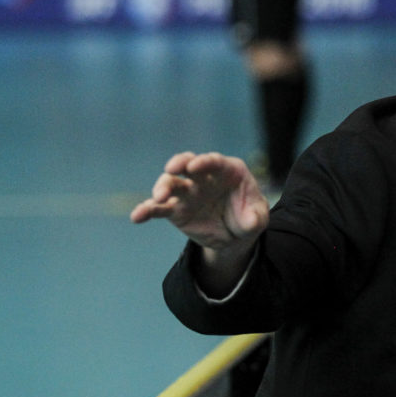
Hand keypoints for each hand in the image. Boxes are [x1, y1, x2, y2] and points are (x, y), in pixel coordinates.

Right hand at [130, 151, 267, 251]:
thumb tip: (249, 221)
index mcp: (227, 170)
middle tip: (173, 168)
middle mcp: (204, 177)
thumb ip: (254, 218)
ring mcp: (188, 192)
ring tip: (158, 198)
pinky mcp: (175, 210)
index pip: (214, 161)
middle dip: (179, 163)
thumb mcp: (258, 219)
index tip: (194, 166)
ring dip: (162, 187)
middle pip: (187, 164)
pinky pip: (158, 209)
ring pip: (171, 183)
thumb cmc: (249, 217)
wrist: (236, 235)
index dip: (204, 161)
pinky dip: (146, 211)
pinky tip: (137, 217)